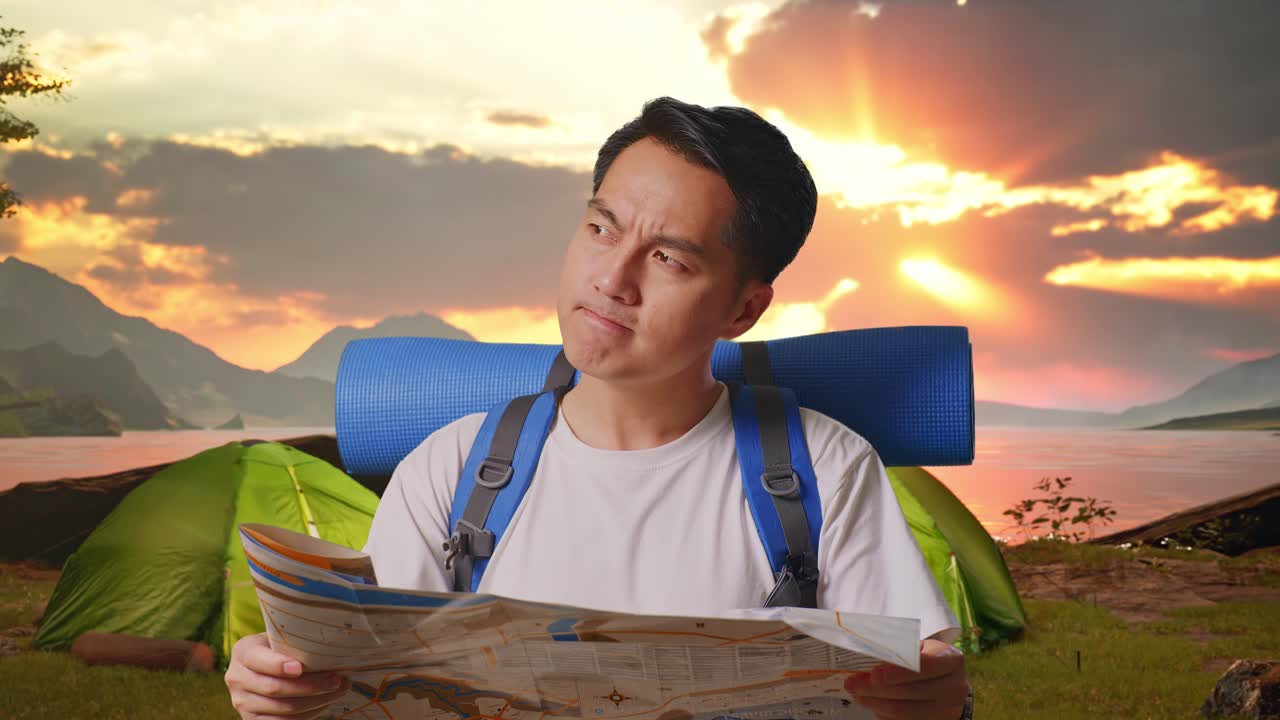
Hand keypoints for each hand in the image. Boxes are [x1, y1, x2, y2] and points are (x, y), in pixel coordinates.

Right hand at [224, 632, 351, 718]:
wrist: (265, 668)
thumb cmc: (281, 649)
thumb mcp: (281, 639)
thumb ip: (295, 643)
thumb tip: (330, 650)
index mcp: (243, 651)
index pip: (259, 660)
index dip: (278, 665)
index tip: (301, 667)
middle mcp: (236, 678)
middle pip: (275, 688)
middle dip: (310, 686)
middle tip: (336, 680)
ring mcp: (241, 702)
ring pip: (283, 708)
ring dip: (315, 701)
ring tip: (338, 690)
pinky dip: (306, 715)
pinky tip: (324, 704)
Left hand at [844, 638, 967, 718]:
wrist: (949, 683)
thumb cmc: (929, 658)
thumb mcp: (921, 647)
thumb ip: (900, 649)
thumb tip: (865, 652)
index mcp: (952, 660)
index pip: (924, 665)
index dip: (897, 671)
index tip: (873, 673)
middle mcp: (954, 686)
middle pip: (909, 691)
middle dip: (875, 688)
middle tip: (852, 683)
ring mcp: (947, 709)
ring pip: (904, 710)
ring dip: (875, 702)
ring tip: (857, 693)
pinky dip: (883, 713)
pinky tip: (871, 703)